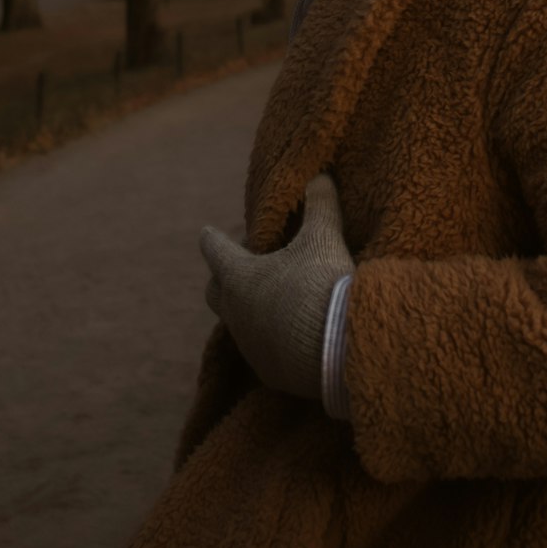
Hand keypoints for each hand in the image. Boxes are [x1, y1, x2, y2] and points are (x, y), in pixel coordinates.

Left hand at [200, 172, 354, 398]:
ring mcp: (249, 345)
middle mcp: (236, 312)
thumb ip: (320, 205)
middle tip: (244, 263)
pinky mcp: (269, 370)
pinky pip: (261, 349)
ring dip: (248, 306)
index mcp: (240, 276)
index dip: (212, 239)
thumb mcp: (324, 237)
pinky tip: (289, 331)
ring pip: (237, 322)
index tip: (206, 232)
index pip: (215, 250)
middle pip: (214, 291)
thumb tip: (320, 176)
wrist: (340, 347)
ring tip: (273, 296)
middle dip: (223, 275)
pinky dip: (269, 335)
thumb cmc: (322, 284)